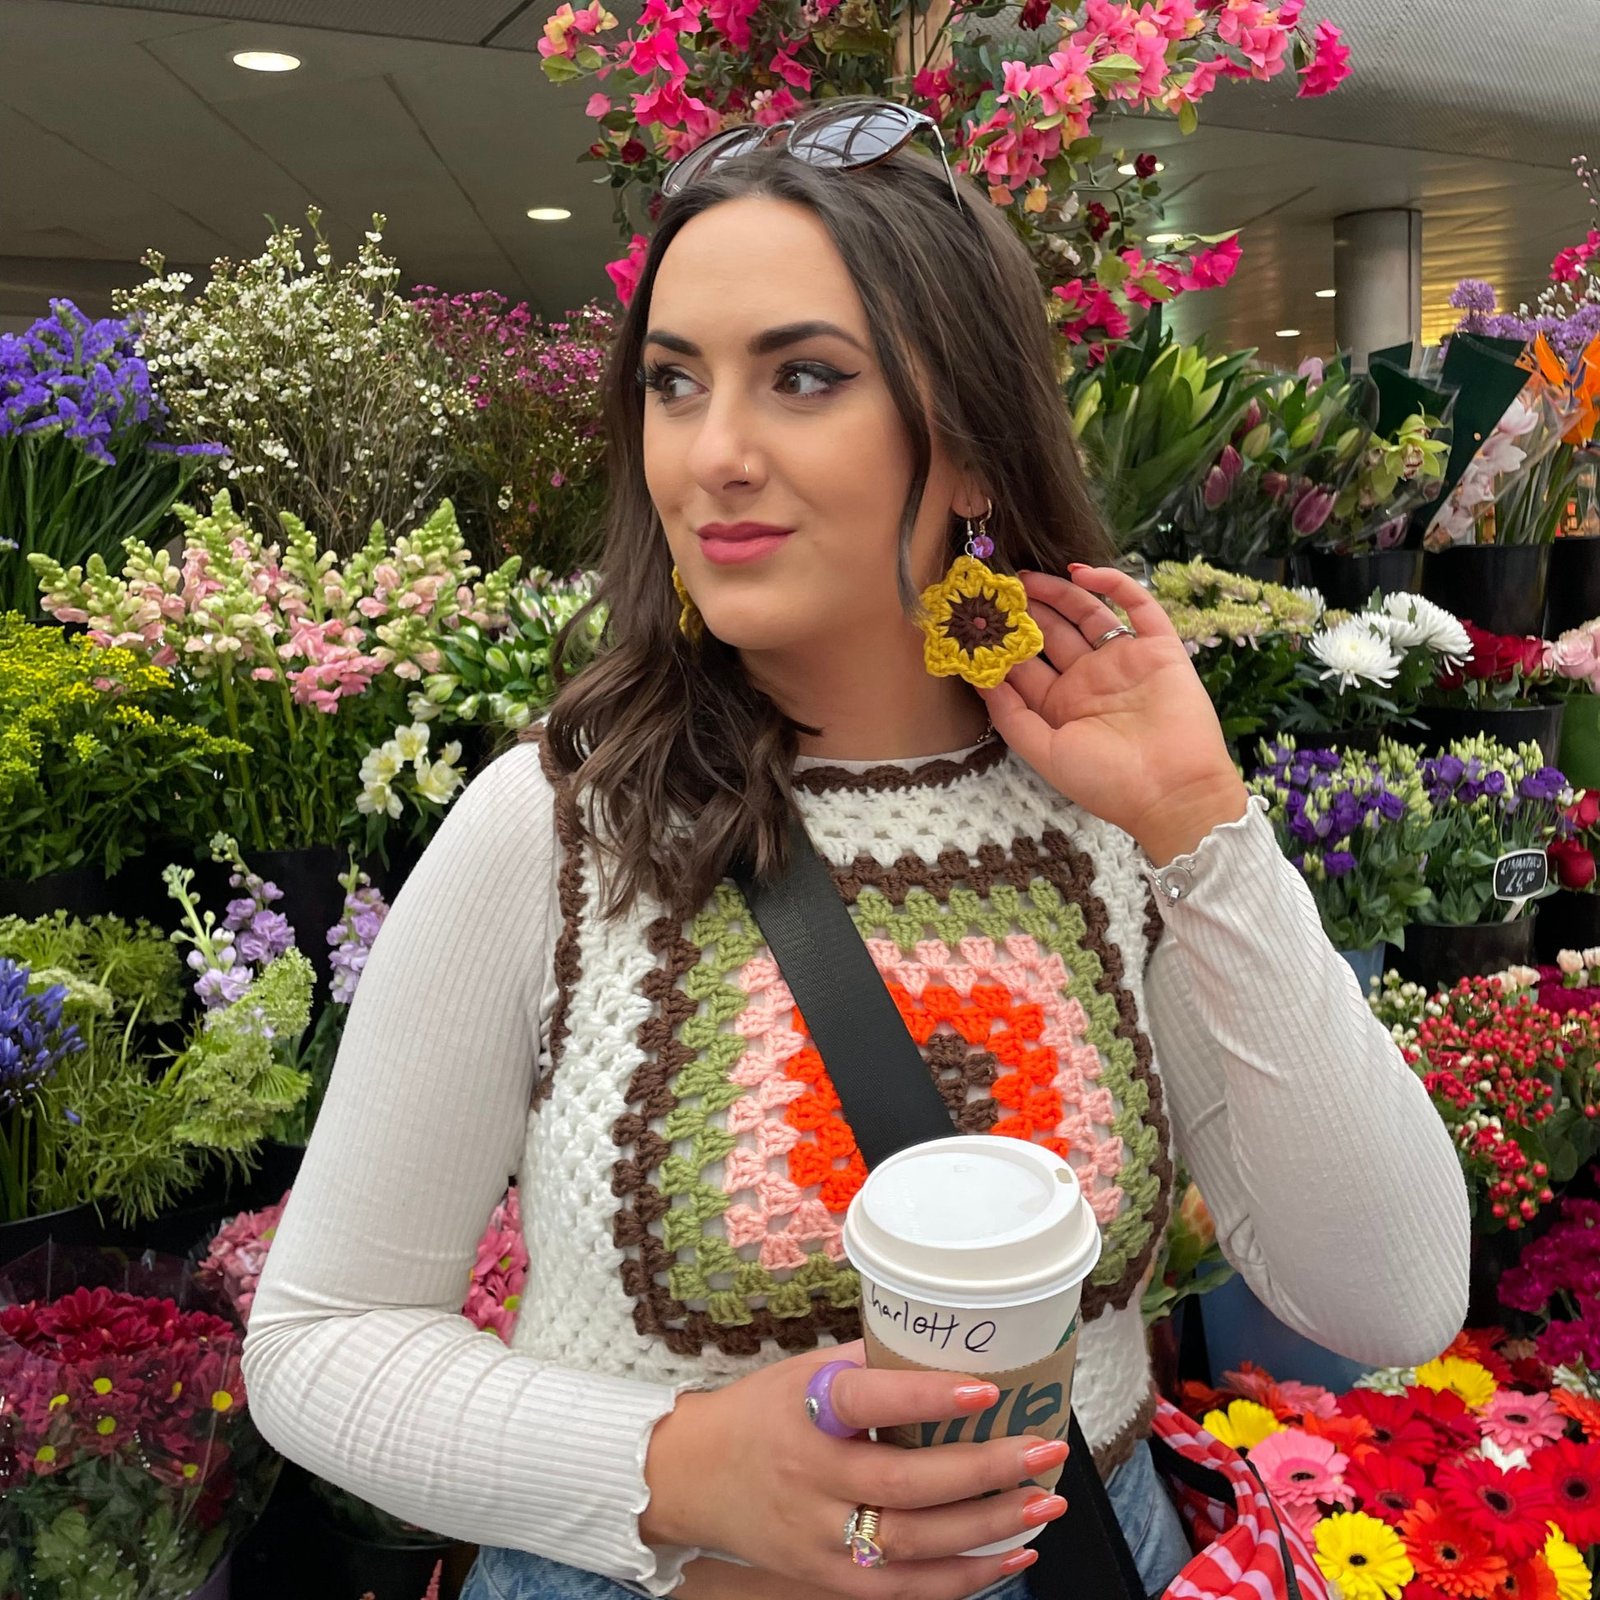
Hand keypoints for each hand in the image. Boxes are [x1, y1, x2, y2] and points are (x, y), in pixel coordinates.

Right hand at [641, 1341, 1067, 1598]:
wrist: (691, 1478)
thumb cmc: (760, 1413)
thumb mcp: (804, 1372)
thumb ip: (870, 1364)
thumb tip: (948, 1344)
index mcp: (804, 1412)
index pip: (866, 1403)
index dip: (925, 1397)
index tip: (984, 1391)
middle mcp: (811, 1478)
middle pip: (906, 1485)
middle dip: (985, 1471)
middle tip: (1043, 1449)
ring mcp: (820, 1536)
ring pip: (915, 1544)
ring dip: (989, 1526)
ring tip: (1044, 1500)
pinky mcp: (828, 1578)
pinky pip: (906, 1588)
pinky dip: (965, 1577)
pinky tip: (1012, 1552)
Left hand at [979, 565, 1248, 864]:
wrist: (1173, 792)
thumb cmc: (1106, 782)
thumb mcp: (1045, 753)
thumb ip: (1010, 716)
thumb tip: (978, 677)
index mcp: (1061, 705)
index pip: (1024, 665)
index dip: (1000, 644)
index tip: (973, 619)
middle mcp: (1089, 679)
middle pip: (1051, 633)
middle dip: (1025, 611)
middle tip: (997, 588)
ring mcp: (1123, 661)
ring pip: (1086, 613)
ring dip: (1057, 593)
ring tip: (1025, 578)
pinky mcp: (1159, 648)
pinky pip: (1137, 606)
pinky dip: (1113, 584)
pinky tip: (1082, 572)